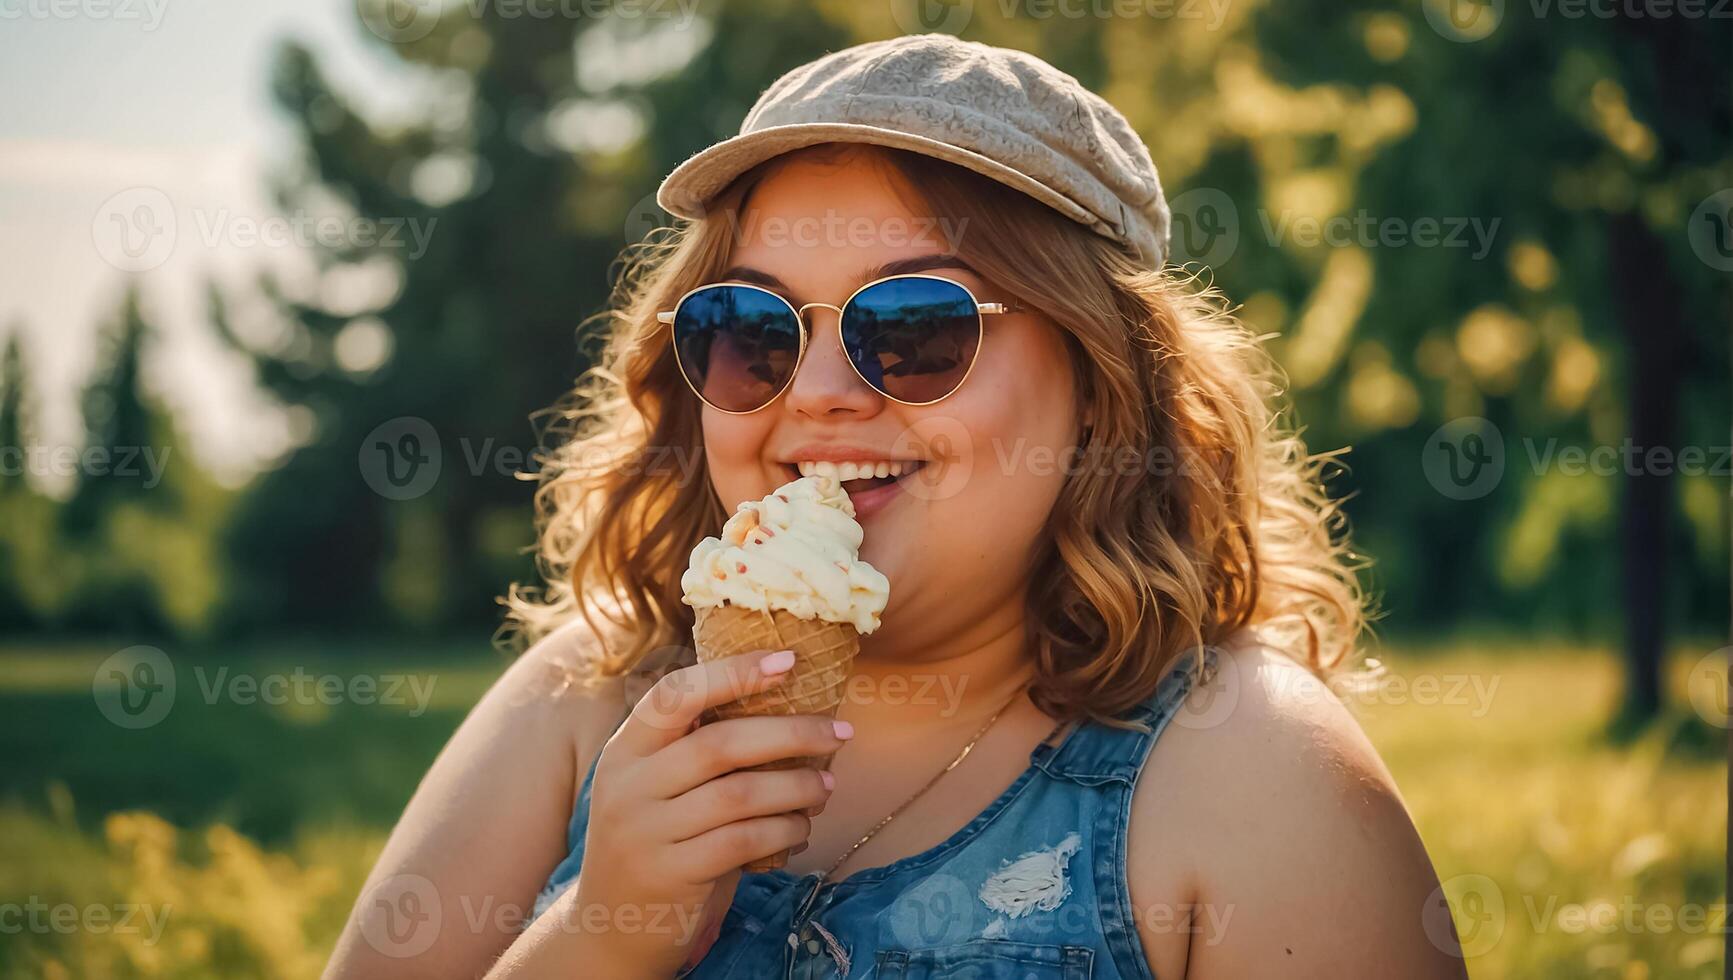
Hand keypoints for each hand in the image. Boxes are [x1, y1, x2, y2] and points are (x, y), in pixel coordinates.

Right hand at [562, 649, 849, 975]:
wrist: (611, 923)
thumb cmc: (656, 839)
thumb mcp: (656, 786)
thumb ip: (696, 749)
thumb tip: (788, 703)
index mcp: (626, 749)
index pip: (676, 694)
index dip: (734, 672)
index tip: (789, 661)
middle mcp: (628, 785)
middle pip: (719, 743)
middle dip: (791, 732)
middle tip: (840, 731)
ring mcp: (644, 832)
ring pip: (739, 795)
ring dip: (797, 787)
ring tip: (827, 785)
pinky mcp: (670, 875)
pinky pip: (742, 842)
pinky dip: (783, 830)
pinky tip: (801, 828)